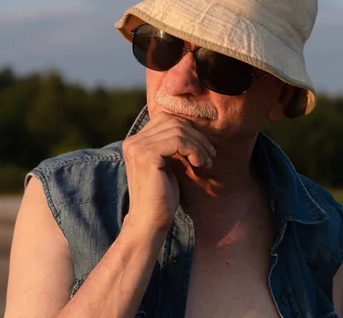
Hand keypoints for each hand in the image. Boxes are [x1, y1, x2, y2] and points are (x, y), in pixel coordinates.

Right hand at [121, 112, 215, 233]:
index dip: (189, 130)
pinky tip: (199, 164)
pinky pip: (178, 140)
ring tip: (205, 163)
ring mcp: (138, 147)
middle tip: (209, 156)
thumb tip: (192, 127)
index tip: (203, 150)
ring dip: (198, 145)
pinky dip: (194, 150)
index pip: (166, 119)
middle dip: (197, 137)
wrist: (149, 222)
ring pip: (178, 129)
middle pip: (173, 121)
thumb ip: (172, 145)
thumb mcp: (168, 165)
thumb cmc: (161, 197)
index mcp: (135, 142)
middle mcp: (133, 141)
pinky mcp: (147, 155)